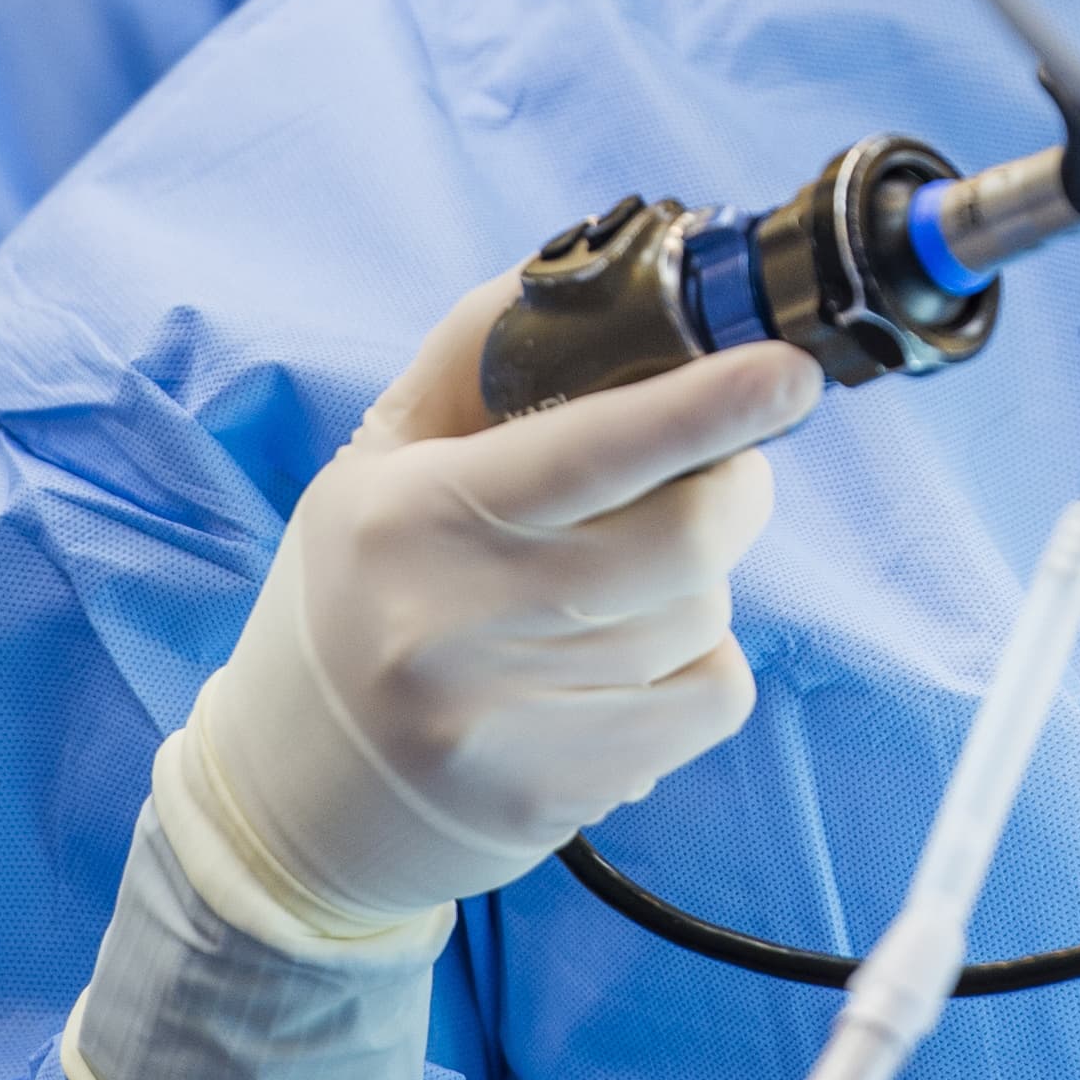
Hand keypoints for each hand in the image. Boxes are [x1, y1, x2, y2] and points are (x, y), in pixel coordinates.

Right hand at [184, 270, 822, 925]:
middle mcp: (454, 624)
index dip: (702, 408)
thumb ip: (473, 356)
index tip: (789, 371)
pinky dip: (701, 663)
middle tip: (724, 467)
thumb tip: (590, 274)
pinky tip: (631, 663)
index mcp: (410, 518)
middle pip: (682, 539)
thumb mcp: (375, 465)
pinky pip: (712, 696)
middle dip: (736, 485)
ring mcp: (507, 721)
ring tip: (631, 580)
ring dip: (701, 579)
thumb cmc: (351, 599)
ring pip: (703, 616)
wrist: (290, 805)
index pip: (586, 453)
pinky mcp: (557, 793)